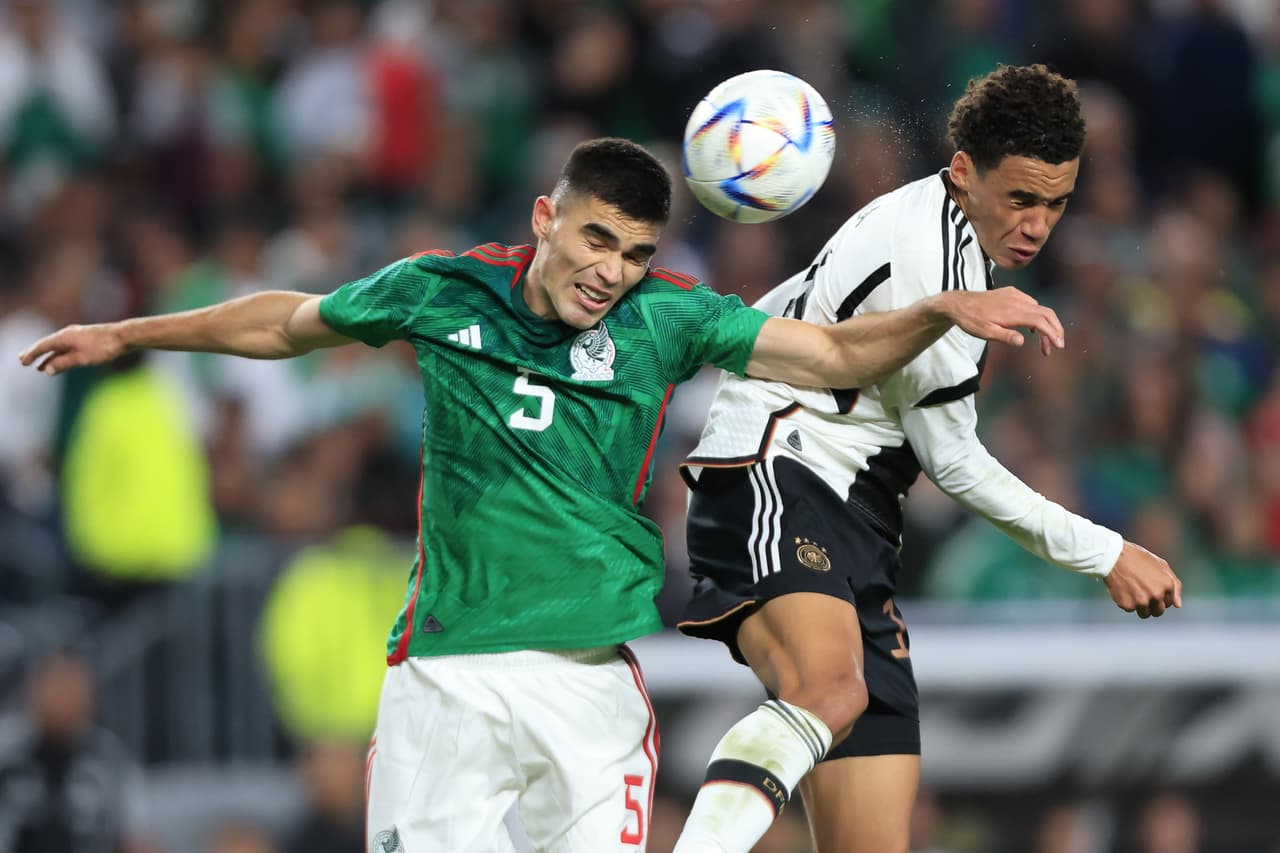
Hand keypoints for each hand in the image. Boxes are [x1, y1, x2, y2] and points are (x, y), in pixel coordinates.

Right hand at [18, 323, 126, 375]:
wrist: (124, 337)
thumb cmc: (103, 347)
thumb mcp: (81, 358)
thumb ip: (63, 363)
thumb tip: (47, 369)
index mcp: (64, 337)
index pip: (43, 345)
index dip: (32, 354)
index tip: (22, 362)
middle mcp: (68, 334)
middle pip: (48, 345)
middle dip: (36, 354)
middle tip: (24, 361)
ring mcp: (77, 336)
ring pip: (58, 348)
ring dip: (49, 357)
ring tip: (40, 367)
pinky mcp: (86, 340)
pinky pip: (67, 348)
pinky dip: (60, 356)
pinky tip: (61, 362)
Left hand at [938, 288, 1064, 355]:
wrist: (959, 303)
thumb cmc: (972, 320)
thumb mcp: (986, 333)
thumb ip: (1005, 336)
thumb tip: (1022, 341)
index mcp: (1014, 312)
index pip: (1041, 321)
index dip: (1053, 333)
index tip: (1058, 345)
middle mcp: (1018, 301)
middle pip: (1046, 313)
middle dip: (1055, 329)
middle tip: (1057, 344)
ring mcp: (1015, 295)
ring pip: (1039, 308)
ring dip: (1046, 323)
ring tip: (1044, 340)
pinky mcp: (1011, 293)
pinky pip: (1030, 302)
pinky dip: (1037, 314)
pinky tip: (1031, 326)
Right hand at [1103, 541, 1182, 618]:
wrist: (1112, 556)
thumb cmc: (1137, 558)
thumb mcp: (1160, 565)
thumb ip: (1174, 585)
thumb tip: (1178, 605)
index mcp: (1167, 585)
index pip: (1168, 603)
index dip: (1159, 596)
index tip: (1149, 587)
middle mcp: (1156, 594)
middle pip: (1158, 612)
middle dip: (1151, 605)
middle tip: (1140, 592)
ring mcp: (1142, 601)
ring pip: (1144, 614)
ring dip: (1139, 606)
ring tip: (1131, 591)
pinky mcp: (1127, 605)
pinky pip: (1129, 609)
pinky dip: (1126, 601)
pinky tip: (1122, 588)